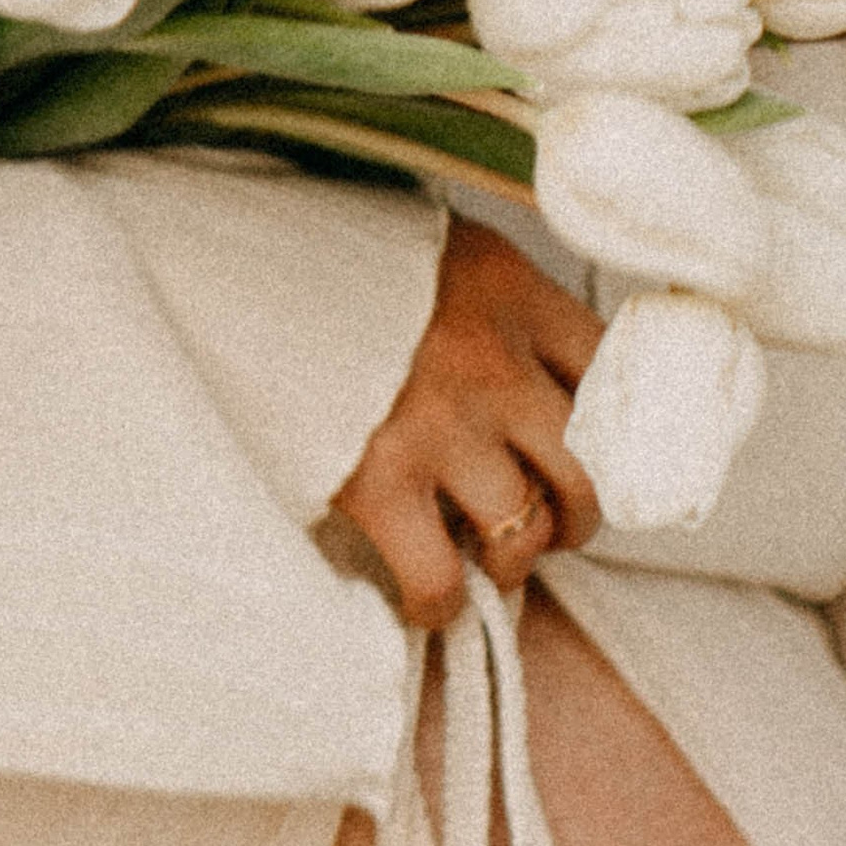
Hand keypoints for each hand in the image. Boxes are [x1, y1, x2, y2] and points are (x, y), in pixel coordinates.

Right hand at [330, 215, 601, 627]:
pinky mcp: (376, 482)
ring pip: (526, 529)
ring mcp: (439, 428)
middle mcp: (493, 362)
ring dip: (515, 557)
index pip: (611, 368)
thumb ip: (486, 293)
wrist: (228, 258)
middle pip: (589, 465)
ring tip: (489, 556)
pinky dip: (440, 601)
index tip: (596, 448)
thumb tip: (522, 356)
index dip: (617, 421)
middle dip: (578, 509)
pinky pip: (441, 578)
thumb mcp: (430, 243)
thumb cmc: (328, 254)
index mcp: (510, 291)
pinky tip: (429, 593)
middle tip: (548, 516)